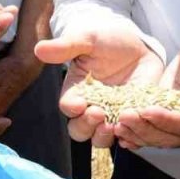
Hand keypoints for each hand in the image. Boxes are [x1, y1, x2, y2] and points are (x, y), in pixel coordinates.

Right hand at [35, 25, 164, 147]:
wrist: (140, 46)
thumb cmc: (109, 41)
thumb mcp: (89, 40)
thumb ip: (67, 47)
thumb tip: (39, 49)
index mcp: (76, 91)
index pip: (67, 106)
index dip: (71, 107)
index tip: (79, 104)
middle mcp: (90, 108)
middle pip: (80, 130)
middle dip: (86, 125)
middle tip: (98, 114)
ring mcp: (111, 117)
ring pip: (100, 139)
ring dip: (104, 136)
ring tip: (115, 124)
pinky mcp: (131, 120)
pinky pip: (128, 136)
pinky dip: (129, 137)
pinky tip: (134, 129)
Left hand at [113, 39, 179, 149]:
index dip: (166, 121)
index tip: (147, 111)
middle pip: (169, 136)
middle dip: (145, 128)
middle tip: (124, 117)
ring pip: (159, 137)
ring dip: (137, 133)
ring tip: (118, 124)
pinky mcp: (169, 115)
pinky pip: (153, 130)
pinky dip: (137, 135)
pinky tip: (121, 135)